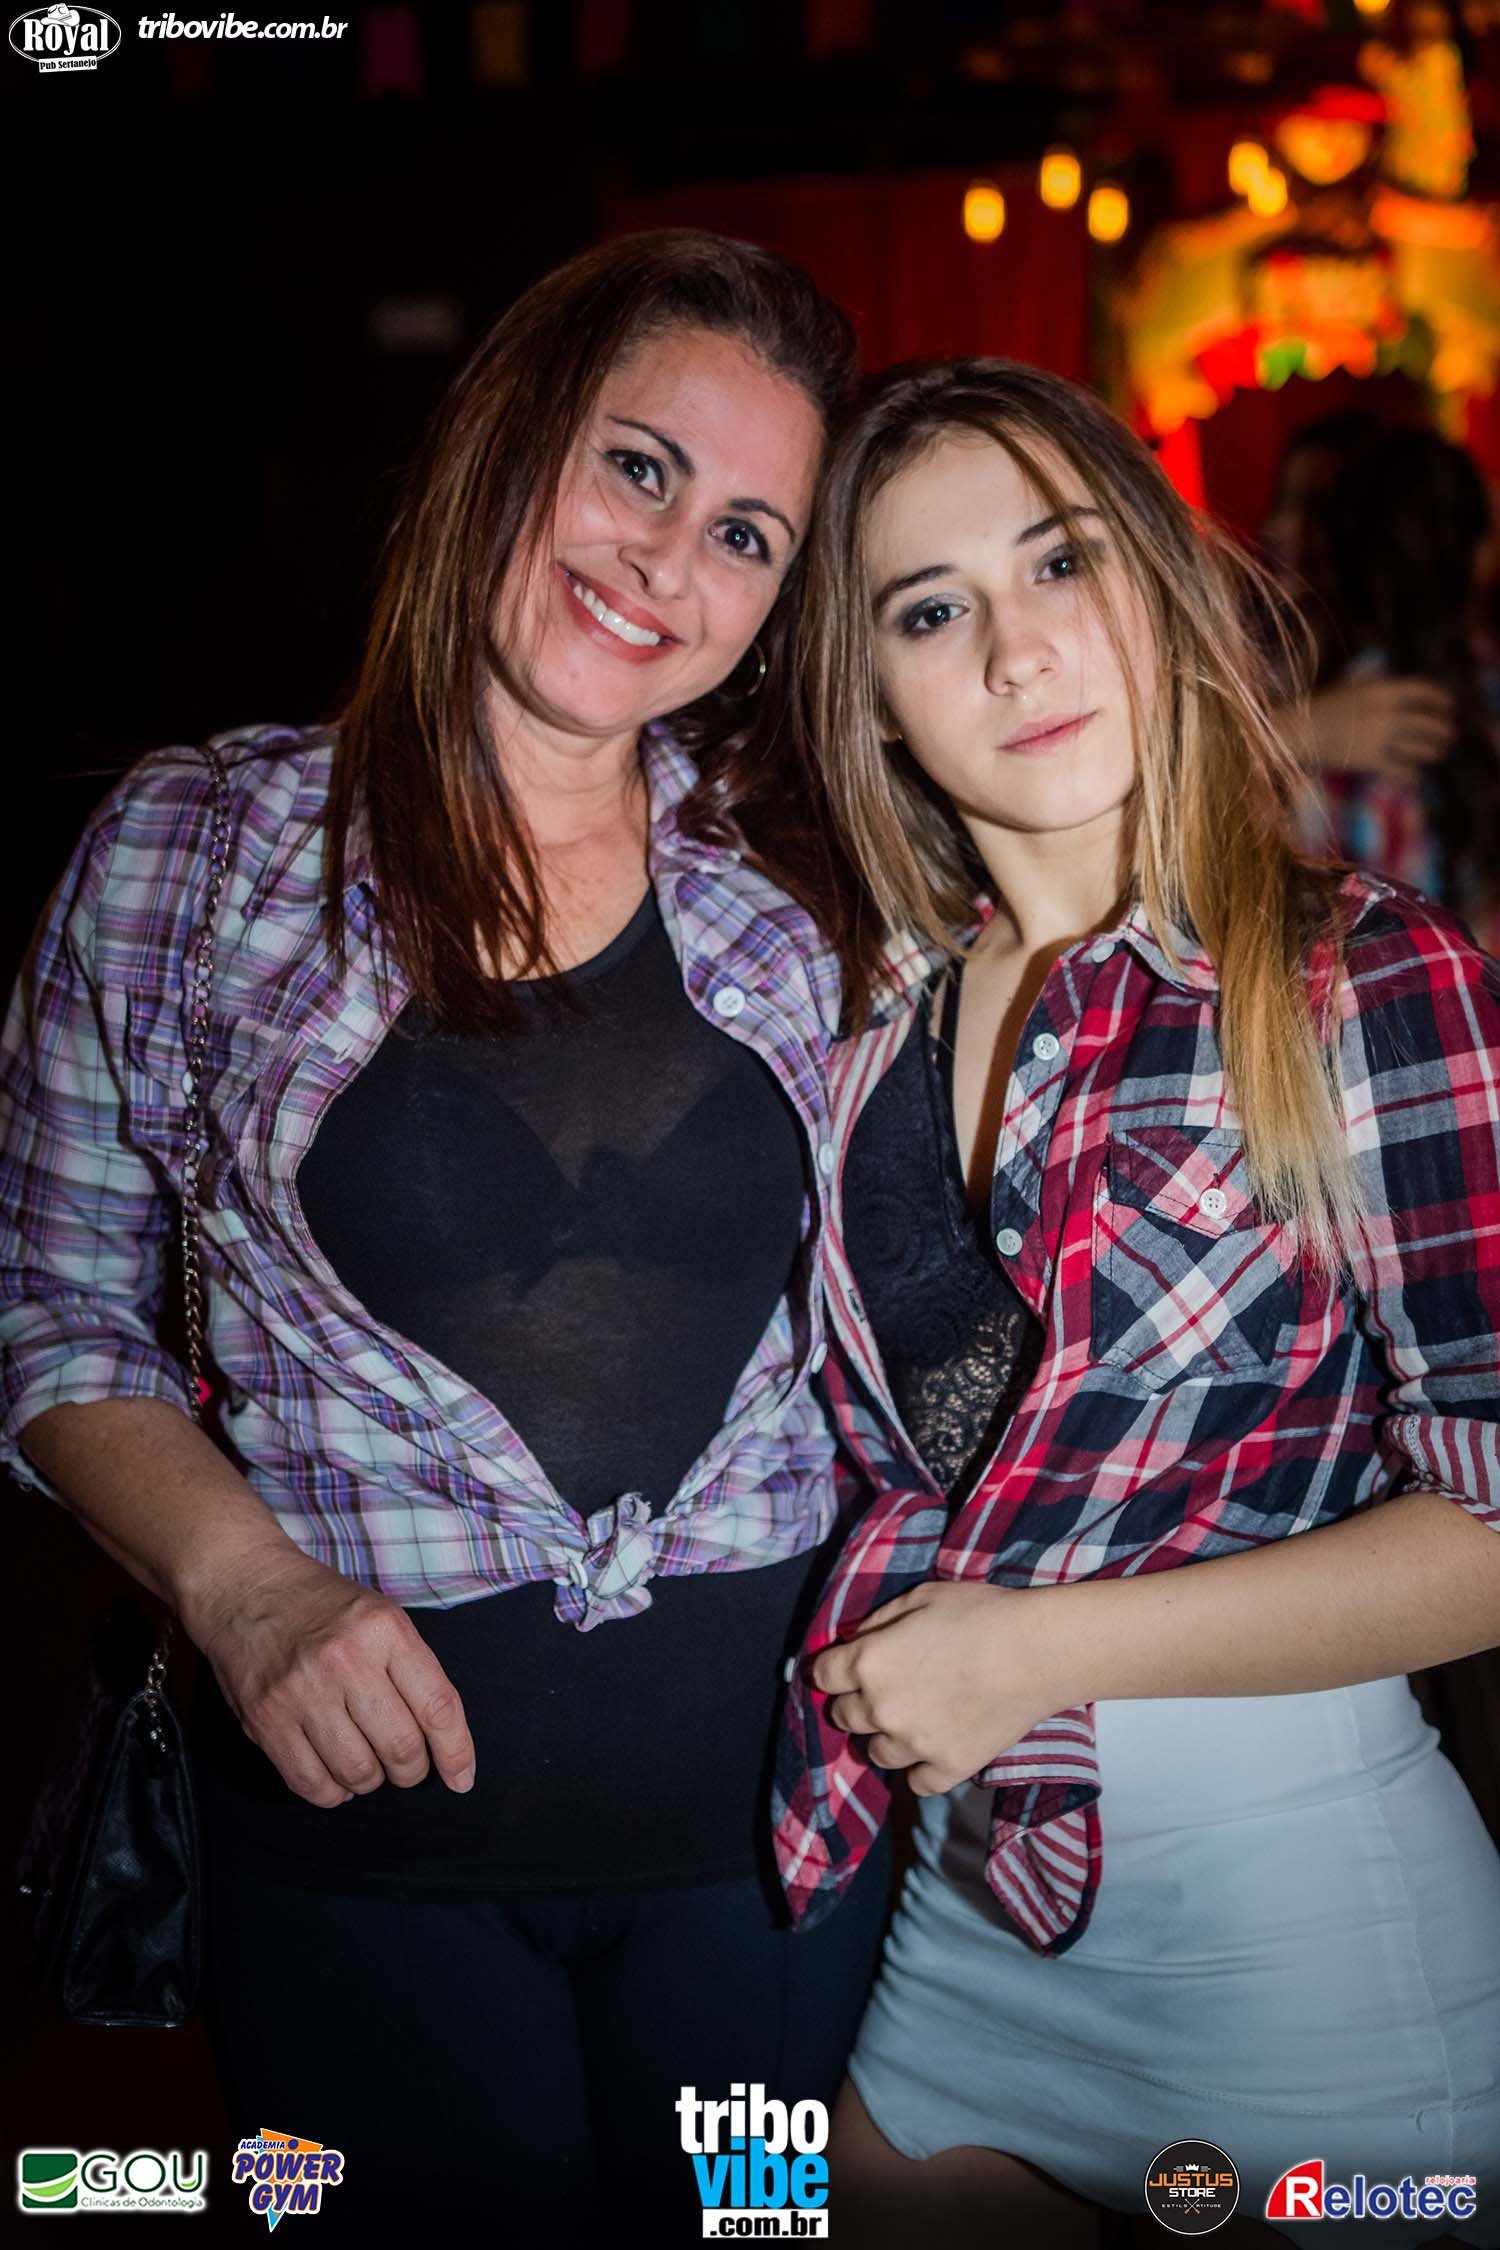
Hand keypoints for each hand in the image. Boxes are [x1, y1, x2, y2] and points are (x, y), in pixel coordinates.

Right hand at [183, 1541, 476, 1809]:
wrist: (244, 1585)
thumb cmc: (322, 1605)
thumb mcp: (381, 1616)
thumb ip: (412, 1671)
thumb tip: (443, 1742)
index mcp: (384, 1630)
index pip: (437, 1707)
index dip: (456, 1752)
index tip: (461, 1779)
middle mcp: (345, 1660)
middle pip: (400, 1748)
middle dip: (412, 1771)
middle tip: (405, 1766)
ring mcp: (301, 1692)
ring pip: (358, 1773)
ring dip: (371, 1781)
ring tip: (367, 1765)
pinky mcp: (265, 1719)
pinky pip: (309, 1782)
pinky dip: (332, 1792)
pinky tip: (335, 1775)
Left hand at [809, 1580, 1062, 1795]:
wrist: (1037, 1652)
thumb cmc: (980, 1614)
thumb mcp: (920, 1597)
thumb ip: (878, 1621)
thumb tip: (855, 1640)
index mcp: (868, 1662)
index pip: (821, 1676)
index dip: (831, 1670)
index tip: (843, 1668)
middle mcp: (881, 1708)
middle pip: (843, 1717)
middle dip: (857, 1702)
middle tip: (886, 1689)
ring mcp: (913, 1745)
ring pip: (875, 1753)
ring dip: (886, 1737)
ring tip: (913, 1720)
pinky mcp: (946, 1769)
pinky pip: (915, 1783)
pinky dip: (920, 1769)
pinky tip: (934, 1748)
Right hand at [1301, 677, 1454, 780]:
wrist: (1296, 730)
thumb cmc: (1320, 707)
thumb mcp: (1353, 688)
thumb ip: (1379, 691)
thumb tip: (1403, 695)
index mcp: (1382, 690)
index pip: (1424, 690)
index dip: (1441, 698)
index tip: (1449, 705)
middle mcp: (1387, 712)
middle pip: (1429, 722)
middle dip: (1443, 730)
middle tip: (1449, 735)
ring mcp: (1380, 738)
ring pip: (1421, 747)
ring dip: (1434, 751)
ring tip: (1438, 753)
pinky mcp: (1370, 761)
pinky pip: (1402, 770)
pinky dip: (1411, 775)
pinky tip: (1414, 776)